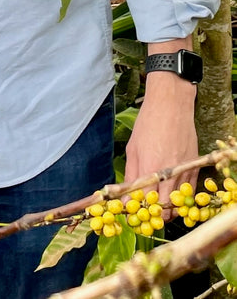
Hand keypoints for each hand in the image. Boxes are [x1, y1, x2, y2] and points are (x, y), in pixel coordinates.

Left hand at [125, 73, 197, 210]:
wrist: (171, 106)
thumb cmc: (148, 124)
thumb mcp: (133, 149)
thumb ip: (131, 175)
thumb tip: (126, 196)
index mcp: (150, 168)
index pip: (145, 202)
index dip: (137, 211)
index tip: (131, 214)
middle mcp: (170, 173)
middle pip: (165, 209)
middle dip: (154, 216)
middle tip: (145, 214)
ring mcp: (185, 172)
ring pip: (180, 205)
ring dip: (169, 211)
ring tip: (158, 207)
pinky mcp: (196, 169)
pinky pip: (191, 194)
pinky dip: (182, 200)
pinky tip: (172, 197)